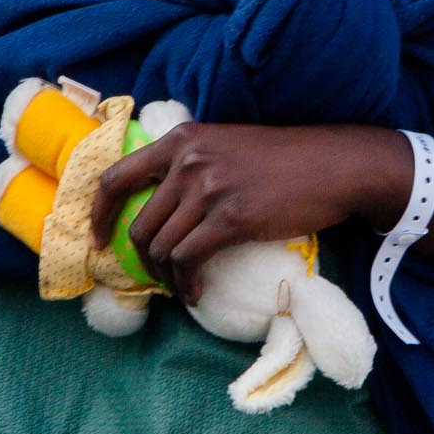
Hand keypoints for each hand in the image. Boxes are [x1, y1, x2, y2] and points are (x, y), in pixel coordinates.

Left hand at [92, 122, 405, 301]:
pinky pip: (189, 260)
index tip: (98, 240)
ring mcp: (209, 189)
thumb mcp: (226, 144)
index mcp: (182, 139)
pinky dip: (186, 284)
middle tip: (156, 276)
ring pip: (161, 247)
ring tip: (182, 287)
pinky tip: (196, 294)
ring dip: (167, 277)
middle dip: (142, 259)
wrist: (335, 164)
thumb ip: (191, 162)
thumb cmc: (285, 159)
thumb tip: (161, 204)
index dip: (99, 214)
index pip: (116, 177)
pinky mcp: (232, 218)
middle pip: (140, 223)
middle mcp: (188, 160)